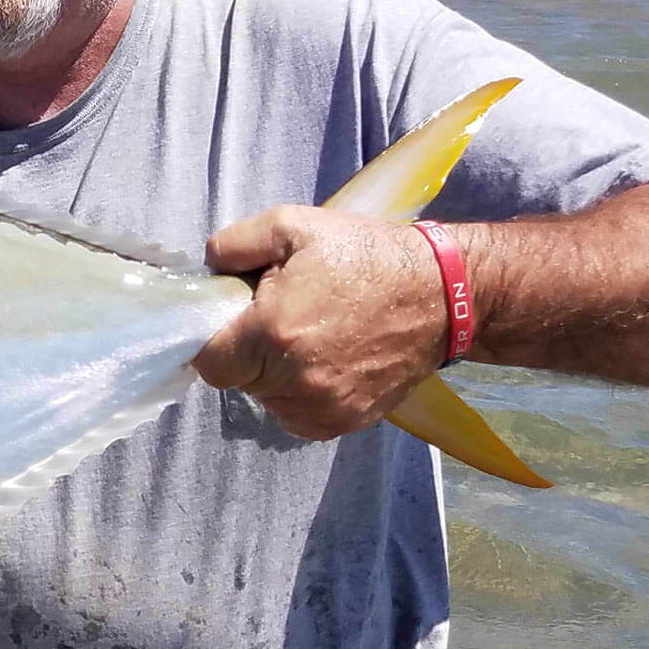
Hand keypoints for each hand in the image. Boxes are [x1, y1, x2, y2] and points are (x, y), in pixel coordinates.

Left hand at [193, 204, 448, 439]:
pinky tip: (324, 360)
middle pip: (239, 379)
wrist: (441, 294)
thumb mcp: (293, 226)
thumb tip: (207, 270)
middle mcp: (294, 382)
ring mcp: (322, 408)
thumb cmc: (364, 255)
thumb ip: (233, 245)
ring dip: (275, 373)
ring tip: (308, 335)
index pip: (208, 360)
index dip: (213, 337)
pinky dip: (300, 393)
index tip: (232, 318)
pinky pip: (298, 415)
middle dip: (247, 349)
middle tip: (278, 314)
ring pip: (267, 399)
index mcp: (272, 334)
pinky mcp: (346, 422)